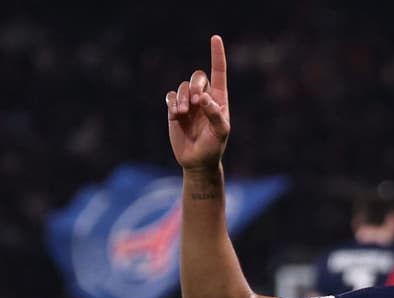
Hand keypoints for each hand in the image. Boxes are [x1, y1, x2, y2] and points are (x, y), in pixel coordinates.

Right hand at [165, 35, 229, 171]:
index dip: (217, 55)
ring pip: (182, 86)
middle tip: (196, 103)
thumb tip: (203, 98)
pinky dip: (172, 102)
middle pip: (198, 76)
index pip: (219, 73)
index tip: (215, 38)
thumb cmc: (214, 147)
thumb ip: (214, 114)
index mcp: (219, 100)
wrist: (197, 161)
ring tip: (183, 113)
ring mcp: (189, 103)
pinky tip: (176, 114)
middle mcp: (204, 98)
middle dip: (195, 86)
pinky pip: (170, 96)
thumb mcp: (221, 132)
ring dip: (182, 98)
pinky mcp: (174, 110)